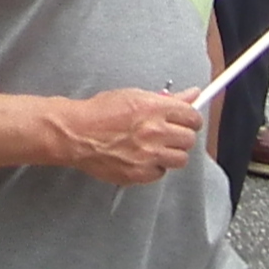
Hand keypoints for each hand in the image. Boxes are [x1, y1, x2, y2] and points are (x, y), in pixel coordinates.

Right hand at [54, 87, 202, 187]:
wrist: (76, 134)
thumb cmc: (99, 113)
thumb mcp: (134, 96)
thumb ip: (166, 98)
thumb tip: (192, 95)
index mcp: (154, 108)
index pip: (192, 116)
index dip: (191, 119)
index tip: (189, 121)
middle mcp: (154, 132)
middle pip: (189, 139)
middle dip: (182, 135)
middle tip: (170, 134)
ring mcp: (148, 155)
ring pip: (180, 159)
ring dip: (172, 153)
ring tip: (157, 147)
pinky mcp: (139, 173)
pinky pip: (161, 172)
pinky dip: (155, 166)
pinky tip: (143, 157)